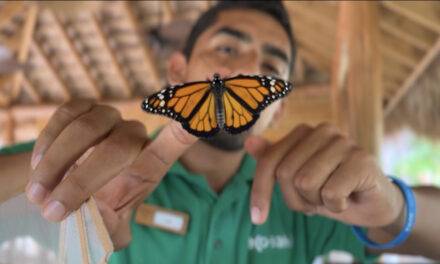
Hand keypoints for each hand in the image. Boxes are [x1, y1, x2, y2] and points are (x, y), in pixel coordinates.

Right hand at [26, 100, 195, 248]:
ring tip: (38, 195)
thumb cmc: (96, 209)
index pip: (175, 142)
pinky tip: (37, 166)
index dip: (186, 130)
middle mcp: (133, 135)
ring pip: (87, 128)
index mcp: (149, 164)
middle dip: (81, 181)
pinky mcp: (83, 107)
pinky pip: (66, 114)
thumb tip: (111, 226)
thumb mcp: (109, 226)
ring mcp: (109, 117)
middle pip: (118, 147)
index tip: (196, 122)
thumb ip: (114, 228)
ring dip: (57, 164)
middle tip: (53, 211)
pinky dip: (48, 141)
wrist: (68, 191)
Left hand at [245, 123, 403, 227]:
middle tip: (316, 200)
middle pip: (285, 173)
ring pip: (305, 183)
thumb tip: (249, 142)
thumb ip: (273, 160)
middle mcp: (323, 130)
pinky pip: (330, 194)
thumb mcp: (296, 180)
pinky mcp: (362, 160)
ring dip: (316, 202)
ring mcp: (344, 142)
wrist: (373, 204)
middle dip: (296, 199)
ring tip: (333, 197)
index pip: (269, 161)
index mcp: (304, 132)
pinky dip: (336, 207)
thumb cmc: (331, 188)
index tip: (257, 217)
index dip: (260, 191)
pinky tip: (348, 199)